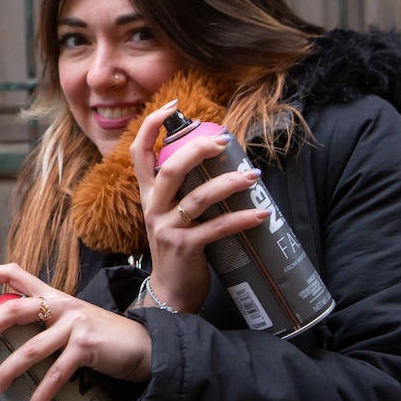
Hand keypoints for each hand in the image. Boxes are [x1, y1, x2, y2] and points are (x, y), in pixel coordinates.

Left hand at [0, 263, 152, 400]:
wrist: (144, 347)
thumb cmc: (102, 338)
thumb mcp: (71, 322)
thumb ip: (45, 325)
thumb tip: (11, 346)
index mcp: (52, 295)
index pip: (13, 272)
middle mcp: (61, 304)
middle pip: (12, 308)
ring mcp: (73, 324)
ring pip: (29, 349)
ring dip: (7, 372)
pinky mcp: (86, 346)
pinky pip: (55, 374)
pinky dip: (41, 395)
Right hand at [130, 102, 270, 311]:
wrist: (170, 294)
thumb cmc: (177, 249)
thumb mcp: (170, 215)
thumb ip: (183, 191)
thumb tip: (218, 162)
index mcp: (148, 195)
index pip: (138, 153)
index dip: (151, 126)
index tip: (173, 106)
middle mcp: (152, 208)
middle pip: (170, 168)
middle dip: (198, 149)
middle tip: (223, 140)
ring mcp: (166, 229)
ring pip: (197, 197)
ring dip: (229, 183)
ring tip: (253, 175)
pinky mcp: (184, 248)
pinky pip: (216, 229)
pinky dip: (241, 219)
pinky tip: (261, 214)